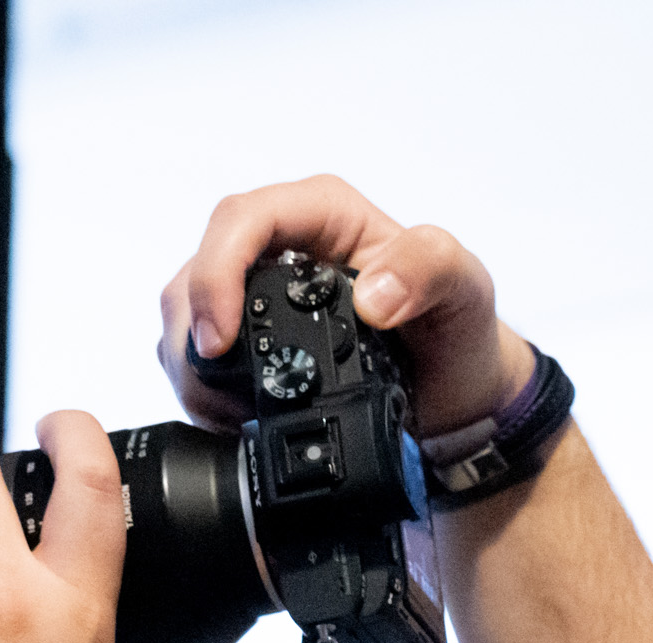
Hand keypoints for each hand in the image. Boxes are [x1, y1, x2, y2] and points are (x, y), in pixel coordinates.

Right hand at [158, 176, 533, 436]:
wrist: (455, 392)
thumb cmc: (458, 328)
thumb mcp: (466, 288)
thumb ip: (429, 269)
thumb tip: (372, 297)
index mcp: (323, 213)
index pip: (243, 219)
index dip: (218, 271)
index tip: (221, 336)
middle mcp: (282, 244)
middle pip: (199, 267)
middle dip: (196, 331)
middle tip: (218, 392)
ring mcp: (258, 291)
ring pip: (186, 312)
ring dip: (192, 367)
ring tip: (228, 413)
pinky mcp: (248, 337)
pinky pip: (196, 353)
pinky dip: (201, 388)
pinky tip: (231, 418)